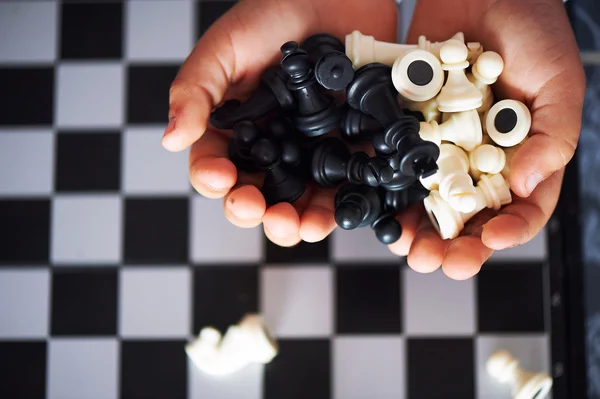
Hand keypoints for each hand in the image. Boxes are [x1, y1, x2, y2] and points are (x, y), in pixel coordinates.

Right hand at [163, 0, 397, 246]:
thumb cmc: (273, 15)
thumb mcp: (224, 49)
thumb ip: (195, 92)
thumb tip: (171, 140)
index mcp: (233, 128)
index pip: (214, 166)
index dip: (213, 179)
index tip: (221, 178)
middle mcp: (269, 147)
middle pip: (254, 195)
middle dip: (251, 210)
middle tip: (255, 209)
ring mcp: (309, 152)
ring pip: (296, 202)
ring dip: (293, 222)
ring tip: (294, 225)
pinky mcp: (347, 152)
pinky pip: (342, 190)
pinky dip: (337, 209)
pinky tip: (330, 215)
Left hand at [388, 0, 585, 278]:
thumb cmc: (532, 31)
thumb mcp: (558, 81)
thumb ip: (552, 135)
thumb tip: (525, 186)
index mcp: (521, 157)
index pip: (523, 207)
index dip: (511, 230)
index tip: (492, 240)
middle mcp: (479, 159)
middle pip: (470, 215)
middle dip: (457, 245)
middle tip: (443, 265)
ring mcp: (440, 146)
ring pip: (428, 200)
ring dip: (418, 229)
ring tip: (409, 251)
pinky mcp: (406, 128)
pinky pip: (395, 165)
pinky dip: (387, 190)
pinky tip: (378, 211)